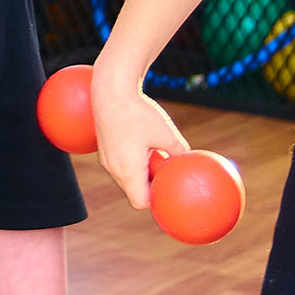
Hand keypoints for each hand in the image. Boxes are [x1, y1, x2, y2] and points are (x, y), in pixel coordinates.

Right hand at [90, 55, 187, 210]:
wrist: (110, 90)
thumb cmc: (139, 112)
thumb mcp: (166, 133)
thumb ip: (178, 151)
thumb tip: (191, 160)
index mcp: (129, 170)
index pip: (141, 202)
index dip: (155, 203)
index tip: (168, 198)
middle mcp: (114, 169)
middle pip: (133, 192)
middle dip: (150, 188)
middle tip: (167, 180)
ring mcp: (106, 159)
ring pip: (126, 178)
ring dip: (141, 175)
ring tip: (157, 161)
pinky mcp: (104, 148)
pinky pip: (120, 165)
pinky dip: (132, 164)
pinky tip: (144, 148)